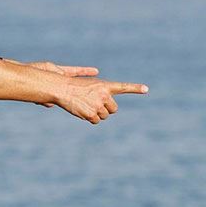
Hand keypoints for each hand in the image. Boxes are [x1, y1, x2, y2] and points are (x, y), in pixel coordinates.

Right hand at [28, 62, 148, 123]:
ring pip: (104, 116)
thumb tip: (100, 105)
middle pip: (113, 109)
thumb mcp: (86, 86)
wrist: (59, 88)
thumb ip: (96, 93)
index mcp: (104, 85)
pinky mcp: (92, 114)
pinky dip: (90, 119)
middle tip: (96, 106)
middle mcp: (104, 95)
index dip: (136, 88)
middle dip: (107, 110)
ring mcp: (99, 105)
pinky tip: (82, 112)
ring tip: (85, 106)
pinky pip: (95, 121)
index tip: (146, 89)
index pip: (123, 87)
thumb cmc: (69, 85)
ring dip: (96, 114)